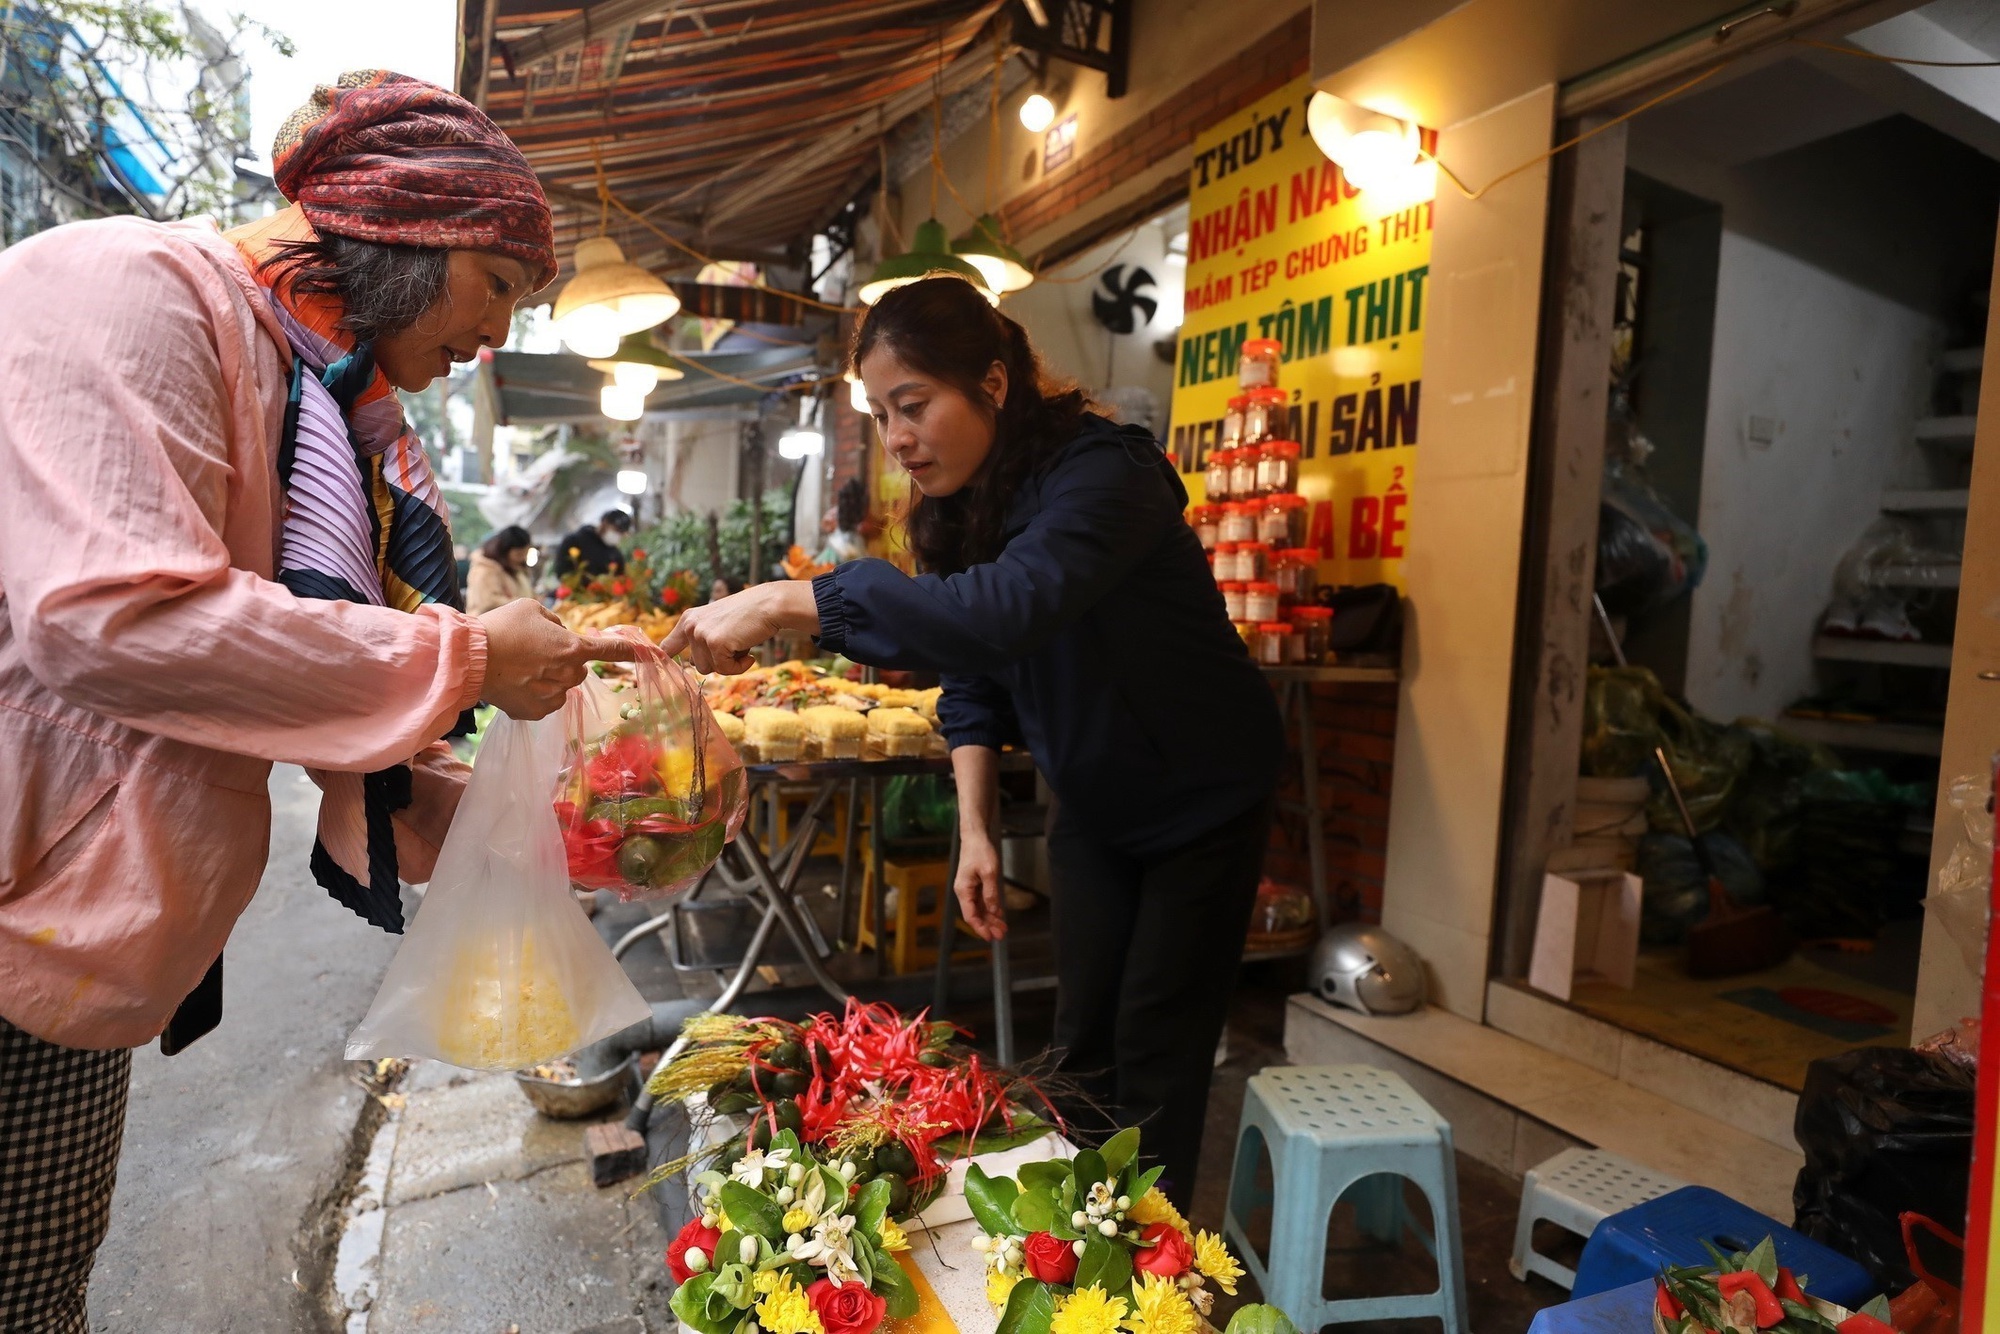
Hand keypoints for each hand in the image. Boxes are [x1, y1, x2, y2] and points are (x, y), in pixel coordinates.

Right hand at [477, 598, 638, 719]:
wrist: (470, 658)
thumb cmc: (501, 627)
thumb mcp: (532, 609)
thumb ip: (555, 623)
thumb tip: (560, 633)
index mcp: (573, 648)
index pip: (612, 651)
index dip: (633, 652)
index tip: (653, 655)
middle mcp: (569, 674)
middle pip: (578, 668)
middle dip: (563, 661)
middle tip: (533, 652)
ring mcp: (553, 696)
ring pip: (561, 685)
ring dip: (548, 678)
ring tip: (518, 667)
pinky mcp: (537, 712)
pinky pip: (546, 701)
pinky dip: (534, 694)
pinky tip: (514, 683)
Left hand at [663, 581, 818, 674]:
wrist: (769, 605)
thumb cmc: (749, 615)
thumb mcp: (718, 623)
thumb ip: (704, 639)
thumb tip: (695, 665)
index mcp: (689, 619)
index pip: (667, 646)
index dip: (666, 660)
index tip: (659, 669)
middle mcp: (690, 626)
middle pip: (696, 665)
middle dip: (717, 662)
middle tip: (735, 647)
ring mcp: (701, 634)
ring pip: (710, 669)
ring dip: (730, 664)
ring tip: (743, 645)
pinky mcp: (715, 643)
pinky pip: (725, 670)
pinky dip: (740, 666)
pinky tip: (750, 652)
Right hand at [954, 830, 1006, 940]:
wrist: (975, 836)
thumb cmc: (980, 851)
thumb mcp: (989, 872)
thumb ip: (991, 893)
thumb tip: (994, 911)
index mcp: (963, 890)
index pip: (970, 915)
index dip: (980, 928)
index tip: (990, 937)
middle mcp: (964, 892)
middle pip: (976, 914)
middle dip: (988, 925)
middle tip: (1002, 934)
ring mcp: (969, 888)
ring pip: (980, 909)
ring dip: (991, 918)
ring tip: (1003, 927)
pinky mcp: (975, 884)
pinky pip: (982, 901)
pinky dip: (991, 908)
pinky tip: (1000, 914)